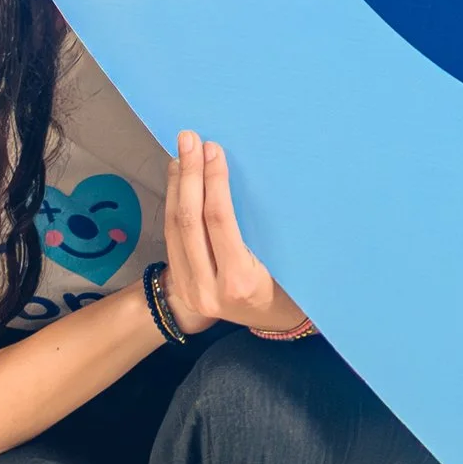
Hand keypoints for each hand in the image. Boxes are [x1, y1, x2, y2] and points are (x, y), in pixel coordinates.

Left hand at [161, 132, 312, 339]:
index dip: (214, 181)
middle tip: (190, 140)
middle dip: (189, 175)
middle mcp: (208, 288)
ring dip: (177, 185)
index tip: (214, 150)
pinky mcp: (180, 284)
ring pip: (175, 228)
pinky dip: (173, 204)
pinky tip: (177, 180)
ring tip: (181, 154)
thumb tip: (248, 174)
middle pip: (190, 221)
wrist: (270, 324)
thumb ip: (264, 229)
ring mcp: (190, 288)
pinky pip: (172, 237)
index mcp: (240, 281)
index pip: (220, 221)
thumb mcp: (285, 262)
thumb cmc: (290, 287)